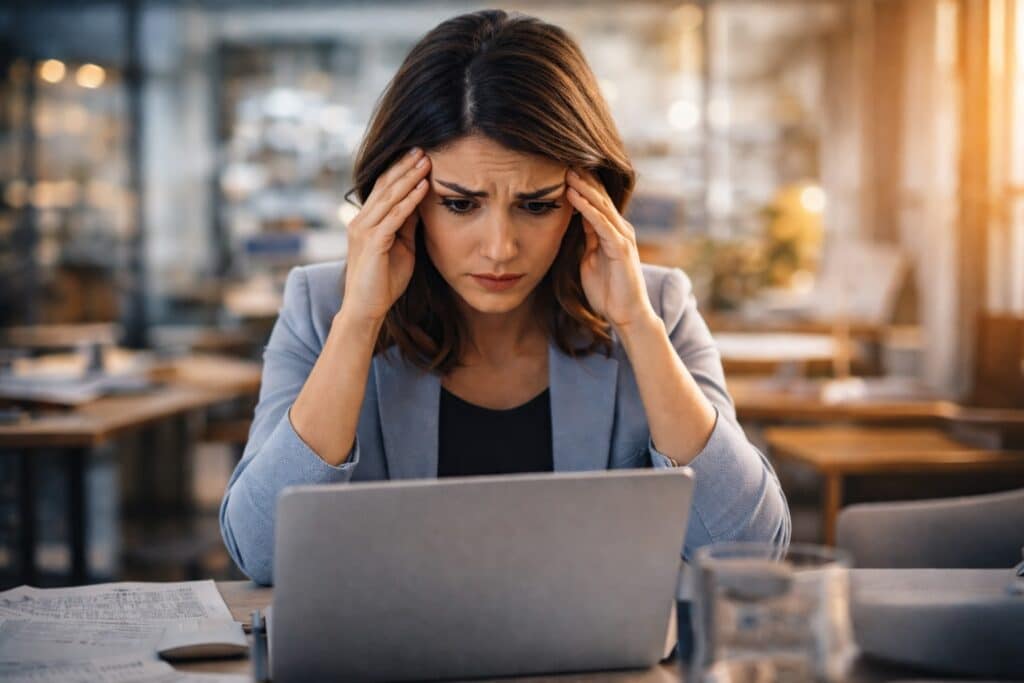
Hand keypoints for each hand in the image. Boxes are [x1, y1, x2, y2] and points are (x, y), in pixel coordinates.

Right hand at [341, 148, 430, 323]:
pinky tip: (423, 187)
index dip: (400, 170)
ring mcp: (364, 231)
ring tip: (426, 161)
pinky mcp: (372, 243)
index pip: (384, 188)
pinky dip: (410, 200)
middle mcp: (361, 221)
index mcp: (366, 221)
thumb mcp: (402, 247)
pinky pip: (394, 217)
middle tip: (423, 148)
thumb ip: (407, 225)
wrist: (366, 309)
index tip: (419, 155)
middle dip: (405, 166)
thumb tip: (420, 202)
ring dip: (409, 177)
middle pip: (385, 186)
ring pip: (389, 197)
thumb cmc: (384, 282)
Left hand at [565, 168, 655, 332]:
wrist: (627, 315)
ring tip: (566, 170)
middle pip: (599, 196)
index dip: (581, 183)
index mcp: (612, 231)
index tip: (562, 167)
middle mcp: (620, 229)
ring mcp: (622, 237)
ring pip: (601, 205)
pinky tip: (573, 196)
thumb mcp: (591, 259)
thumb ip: (587, 239)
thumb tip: (578, 220)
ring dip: (582, 187)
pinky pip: (602, 223)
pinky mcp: (621, 248)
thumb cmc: (608, 291)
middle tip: (563, 157)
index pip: (596, 200)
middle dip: (582, 178)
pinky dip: (587, 208)